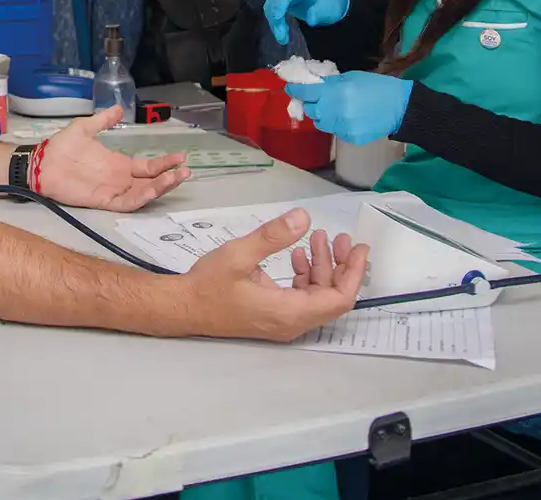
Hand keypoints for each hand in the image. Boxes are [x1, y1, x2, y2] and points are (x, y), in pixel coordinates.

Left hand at [35, 105, 190, 211]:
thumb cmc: (62, 147)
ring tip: (176, 178)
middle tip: (185, 170)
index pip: (148, 166)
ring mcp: (113, 190)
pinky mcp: (103, 200)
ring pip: (143, 193)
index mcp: (118, 163)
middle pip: (150, 181)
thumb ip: (103, 120)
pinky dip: (141, 198)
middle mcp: (119, 179)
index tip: (180, 157)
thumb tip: (120, 108)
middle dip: (169, 177)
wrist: (42, 162)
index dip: (164, 163)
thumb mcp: (86, 127)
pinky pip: (126, 203)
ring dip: (160, 188)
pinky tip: (153, 190)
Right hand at [182, 208, 366, 340]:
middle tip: (337, 237)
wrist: (182, 307)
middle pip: (331, 297)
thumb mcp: (239, 254)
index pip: (338, 299)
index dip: (353, 273)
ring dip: (321, 268)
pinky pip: (302, 299)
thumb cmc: (208, 284)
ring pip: (317, 297)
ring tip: (315, 238)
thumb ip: (274, 236)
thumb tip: (304, 218)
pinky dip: (305, 276)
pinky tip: (296, 256)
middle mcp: (291, 323)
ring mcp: (282, 322)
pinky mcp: (273, 317)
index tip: (359, 248)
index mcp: (288, 311)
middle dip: (339, 265)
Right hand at [264, 0, 350, 45]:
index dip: (278, 10)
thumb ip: (318, 12)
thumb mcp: (328, 6)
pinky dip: (275, 21)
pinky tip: (283, 30)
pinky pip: (271, 9)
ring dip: (274, 23)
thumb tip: (310, 21)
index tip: (280, 28)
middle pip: (274, 0)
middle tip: (283, 39)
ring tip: (284, 38)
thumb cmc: (328, 0)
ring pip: (270, 6)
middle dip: (275, 20)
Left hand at [285, 71, 414, 145]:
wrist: (401, 107)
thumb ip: (330, 83)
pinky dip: (337, 124)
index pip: (306, 93)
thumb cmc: (377, 87)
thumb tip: (313, 84)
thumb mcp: (351, 77)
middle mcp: (335, 111)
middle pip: (310, 111)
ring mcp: (342, 127)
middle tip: (316, 99)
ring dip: (323, 116)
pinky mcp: (350, 138)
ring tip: (335, 109)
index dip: (296, 90)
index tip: (291, 89)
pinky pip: (335, 131)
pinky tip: (350, 118)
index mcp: (335, 93)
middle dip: (311, 104)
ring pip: (321, 123)